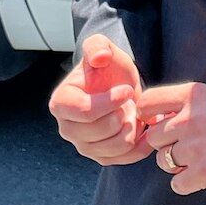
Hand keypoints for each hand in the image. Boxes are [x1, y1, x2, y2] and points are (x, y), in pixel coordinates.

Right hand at [50, 36, 150, 165]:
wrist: (120, 86)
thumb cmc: (108, 68)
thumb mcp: (103, 47)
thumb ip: (98, 46)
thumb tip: (100, 58)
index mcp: (61, 102)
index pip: (85, 112)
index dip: (111, 102)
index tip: (127, 90)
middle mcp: (67, 128)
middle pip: (100, 131)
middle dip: (122, 114)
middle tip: (129, 101)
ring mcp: (83, 146)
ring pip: (114, 146)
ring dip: (131, 127)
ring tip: (133, 111)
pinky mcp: (102, 157)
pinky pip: (125, 158)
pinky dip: (140, 144)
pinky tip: (144, 126)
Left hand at [138, 80, 205, 195]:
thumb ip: (189, 103)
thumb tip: (158, 118)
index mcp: (193, 94)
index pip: (147, 102)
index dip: (149, 114)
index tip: (158, 121)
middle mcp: (189, 119)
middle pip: (154, 136)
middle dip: (166, 142)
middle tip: (188, 144)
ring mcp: (194, 147)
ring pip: (163, 161)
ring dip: (177, 163)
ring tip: (200, 158)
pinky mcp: (202, 173)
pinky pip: (176, 184)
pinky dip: (187, 183)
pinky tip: (203, 175)